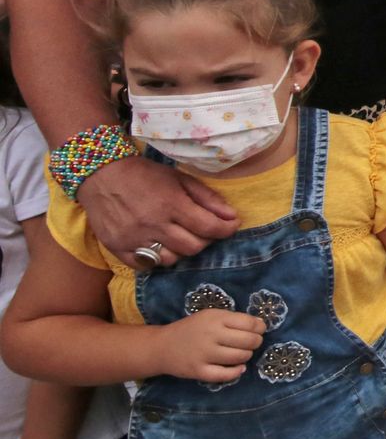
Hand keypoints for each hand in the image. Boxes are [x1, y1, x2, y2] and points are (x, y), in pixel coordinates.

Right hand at [78, 157, 238, 269]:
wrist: (100, 174)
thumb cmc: (144, 174)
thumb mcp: (180, 178)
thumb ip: (208, 198)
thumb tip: (233, 217)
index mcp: (171, 203)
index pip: (208, 227)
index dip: (226, 229)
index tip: (231, 226)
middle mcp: (152, 224)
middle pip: (193, 247)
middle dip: (206, 240)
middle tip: (204, 231)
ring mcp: (133, 238)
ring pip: (171, 259)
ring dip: (182, 251)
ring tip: (180, 237)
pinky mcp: (117, 247)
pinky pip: (146, 265)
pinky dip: (157, 259)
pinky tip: (160, 246)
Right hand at [157, 309, 264, 382]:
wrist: (162, 346)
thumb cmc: (191, 329)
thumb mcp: (210, 316)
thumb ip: (232, 319)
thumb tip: (260, 326)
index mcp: (215, 318)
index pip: (250, 323)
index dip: (260, 328)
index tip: (260, 330)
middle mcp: (211, 335)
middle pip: (248, 341)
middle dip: (256, 342)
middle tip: (252, 343)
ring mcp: (205, 354)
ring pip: (240, 357)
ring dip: (246, 356)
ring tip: (241, 353)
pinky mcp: (199, 371)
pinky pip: (226, 375)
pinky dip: (237, 372)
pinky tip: (238, 368)